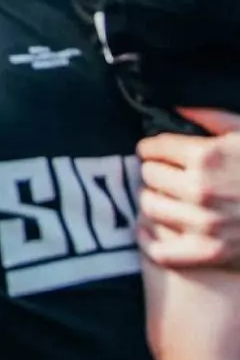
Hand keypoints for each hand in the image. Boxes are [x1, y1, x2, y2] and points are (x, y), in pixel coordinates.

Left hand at [136, 109, 239, 270]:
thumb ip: (211, 117)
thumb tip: (175, 107)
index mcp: (207, 156)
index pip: (151, 149)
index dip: (152, 149)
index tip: (156, 152)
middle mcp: (200, 189)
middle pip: (148, 176)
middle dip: (155, 172)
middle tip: (165, 175)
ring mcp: (204, 223)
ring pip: (148, 207)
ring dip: (154, 200)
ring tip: (165, 197)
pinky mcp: (210, 252)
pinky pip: (159, 249)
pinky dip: (150, 240)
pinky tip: (152, 231)